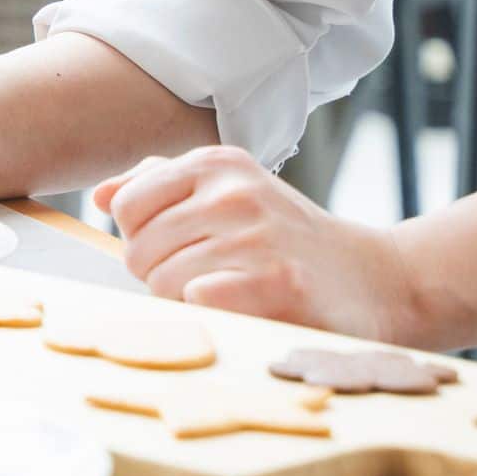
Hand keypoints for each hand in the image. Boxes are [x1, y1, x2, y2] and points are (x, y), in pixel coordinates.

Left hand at [93, 146, 418, 342]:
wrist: (378, 279)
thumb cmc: (287, 238)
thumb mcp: (229, 192)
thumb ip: (160, 187)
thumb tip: (98, 196)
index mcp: (215, 163)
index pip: (126, 205)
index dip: (143, 238)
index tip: (181, 248)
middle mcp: (233, 191)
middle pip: (138, 250)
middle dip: (161, 275)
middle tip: (211, 278)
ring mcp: (255, 234)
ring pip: (162, 282)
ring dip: (187, 301)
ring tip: (231, 292)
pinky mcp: (275, 283)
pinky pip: (196, 301)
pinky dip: (212, 313)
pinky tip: (245, 308)